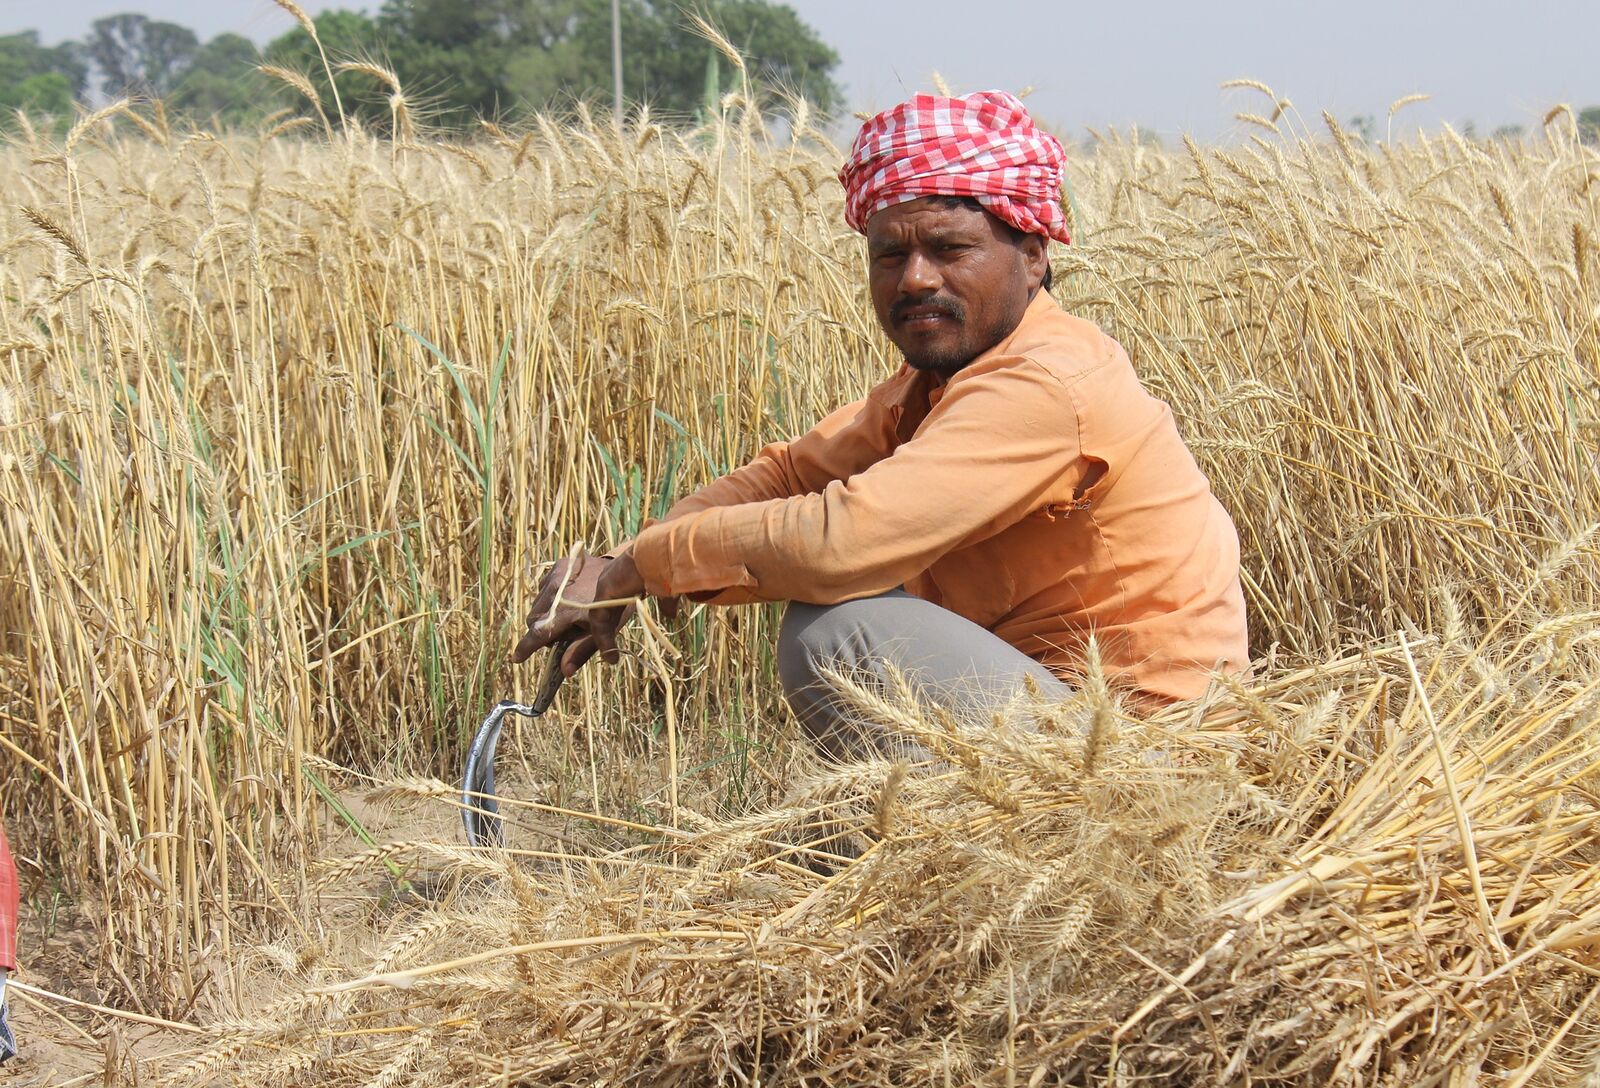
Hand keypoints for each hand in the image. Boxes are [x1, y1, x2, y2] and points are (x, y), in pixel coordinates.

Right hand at [511, 553, 645, 676]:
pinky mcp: (559, 565)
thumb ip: (581, 651)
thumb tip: (565, 672)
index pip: (538, 633)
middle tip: (565, 632)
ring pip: (537, 603)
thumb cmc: (615, 605)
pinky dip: (550, 597)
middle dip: (542, 630)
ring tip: (570, 613)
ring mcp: (556, 576)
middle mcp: (555, 591)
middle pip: (533, 619)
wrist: (625, 571)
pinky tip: (569, 598)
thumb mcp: (602, 631)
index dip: (526, 647)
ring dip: (546, 613)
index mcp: (565, 611)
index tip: (516, 658)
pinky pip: (544, 587)